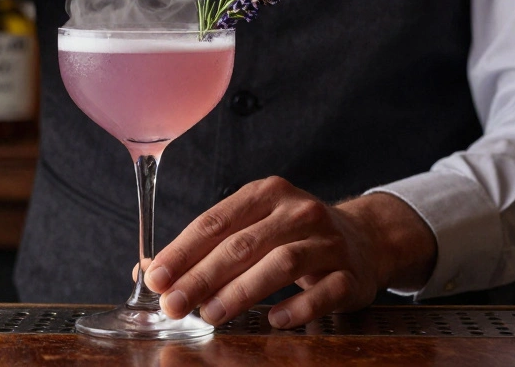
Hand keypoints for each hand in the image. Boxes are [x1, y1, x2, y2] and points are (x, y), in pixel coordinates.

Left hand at [143, 177, 436, 328]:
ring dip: (240, 292)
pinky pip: (322, 292)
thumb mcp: (252, 227)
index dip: (182, 251)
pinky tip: (272, 321)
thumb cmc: (294, 235)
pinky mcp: (351, 273)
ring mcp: (328, 241)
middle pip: (242, 244)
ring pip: (280, 264)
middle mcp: (298, 210)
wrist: (366, 239)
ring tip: (211, 315)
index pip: (215, 221)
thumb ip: (204, 248)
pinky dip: (296, 307)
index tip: (156, 278)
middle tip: (174, 304)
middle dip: (202, 277)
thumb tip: (148, 272)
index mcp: (266, 193)